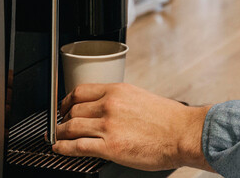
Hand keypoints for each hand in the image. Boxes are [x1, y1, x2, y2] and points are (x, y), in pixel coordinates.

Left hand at [51, 82, 213, 171]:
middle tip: (59, 125)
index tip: (63, 107)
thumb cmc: (168, 120)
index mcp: (118, 90)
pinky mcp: (110, 147)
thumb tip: (105, 110)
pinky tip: (59, 150)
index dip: (66, 101)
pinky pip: (77, 146)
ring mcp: (108, 126)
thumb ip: (120, 102)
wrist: (183, 134)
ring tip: (57, 138)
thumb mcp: (140, 99)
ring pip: (70, 127)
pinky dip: (63, 148)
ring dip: (59, 134)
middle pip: (72, 109)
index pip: (80, 91)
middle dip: (62, 119)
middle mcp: (110, 105)